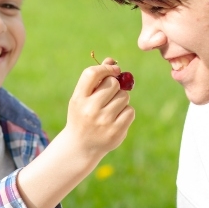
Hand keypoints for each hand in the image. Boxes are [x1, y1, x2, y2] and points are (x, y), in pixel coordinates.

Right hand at [14, 60, 133, 207]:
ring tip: (110, 110)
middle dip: (115, 86)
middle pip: (113, 84)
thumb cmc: (83, 115)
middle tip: (109, 95)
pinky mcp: (116, 131)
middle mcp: (90, 110)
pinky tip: (116, 119)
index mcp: (78, 99)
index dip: (106, 68)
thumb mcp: (83, 97)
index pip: (92, 74)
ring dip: (121, 100)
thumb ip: (96, 79)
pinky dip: (126, 112)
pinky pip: (130, 111)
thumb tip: (112, 62)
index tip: (113, 70)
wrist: (81, 146)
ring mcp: (104, 121)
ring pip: (124, 97)